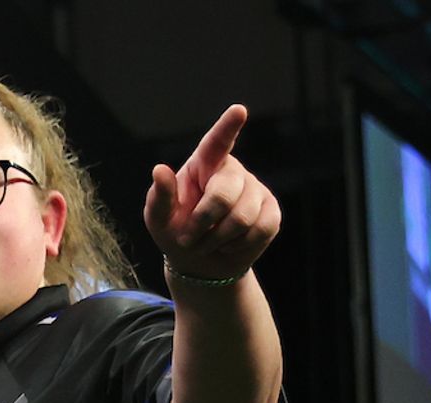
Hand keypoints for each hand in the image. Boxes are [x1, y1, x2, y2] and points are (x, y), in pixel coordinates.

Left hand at [144, 104, 280, 283]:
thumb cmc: (176, 233)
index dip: (228, 126)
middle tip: (189, 239)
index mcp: (204, 163)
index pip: (217, 142)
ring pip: (244, 217)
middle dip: (203, 223)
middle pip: (224, 195)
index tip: (238, 111)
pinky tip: (230, 243)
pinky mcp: (271, 210)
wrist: (200, 263)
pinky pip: (262, 229)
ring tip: (208, 242)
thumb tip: (159, 170)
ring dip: (219, 239)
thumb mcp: (159, 218)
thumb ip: (160, 196)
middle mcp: (232, 171)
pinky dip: (240, 245)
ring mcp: (254, 189)